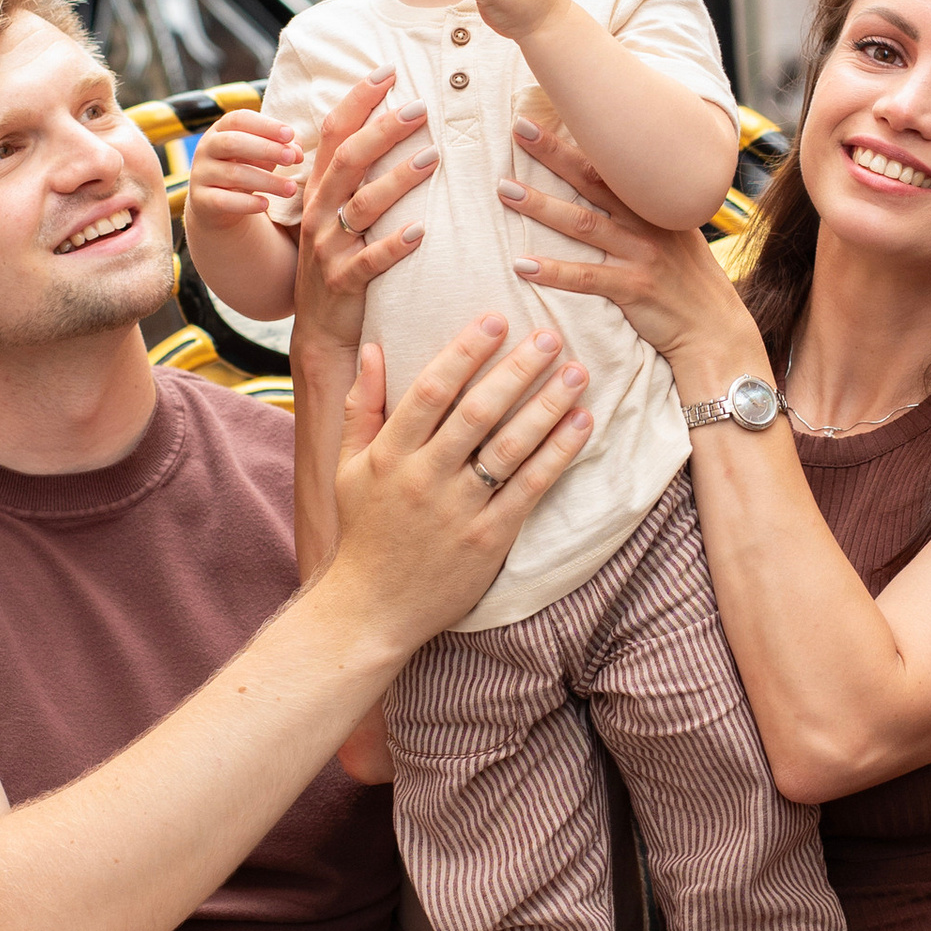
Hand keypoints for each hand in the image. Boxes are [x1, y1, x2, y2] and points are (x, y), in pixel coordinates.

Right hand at [187, 106, 301, 230]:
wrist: (217, 204)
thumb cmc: (245, 168)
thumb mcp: (263, 155)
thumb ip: (282, 149)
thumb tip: (297, 152)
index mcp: (221, 129)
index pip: (239, 119)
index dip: (265, 125)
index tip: (290, 135)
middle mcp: (206, 148)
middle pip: (232, 142)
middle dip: (265, 149)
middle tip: (291, 159)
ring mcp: (201, 174)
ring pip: (233, 174)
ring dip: (266, 181)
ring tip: (291, 189)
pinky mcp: (201, 200)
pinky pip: (223, 201)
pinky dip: (247, 203)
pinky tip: (266, 204)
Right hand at [296, 76, 436, 351]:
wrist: (320, 330)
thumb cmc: (338, 263)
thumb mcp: (336, 214)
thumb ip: (355, 177)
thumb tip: (389, 130)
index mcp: (319, 189)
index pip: (334, 133)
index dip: (358, 101)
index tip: (387, 71)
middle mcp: (319, 212)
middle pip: (349, 161)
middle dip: (383, 130)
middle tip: (420, 108)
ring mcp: (329, 248)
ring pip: (362, 206)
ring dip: (397, 181)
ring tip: (431, 157)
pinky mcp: (344, 281)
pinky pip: (370, 261)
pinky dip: (394, 245)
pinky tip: (421, 232)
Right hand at [328, 314, 593, 654]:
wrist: (369, 610)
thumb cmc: (362, 533)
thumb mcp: (348, 467)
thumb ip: (363, 406)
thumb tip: (373, 346)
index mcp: (389, 455)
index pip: (430, 390)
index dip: (465, 351)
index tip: (495, 319)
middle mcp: (423, 478)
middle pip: (477, 412)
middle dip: (516, 370)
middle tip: (549, 335)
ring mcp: (458, 510)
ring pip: (510, 447)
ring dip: (547, 406)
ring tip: (577, 371)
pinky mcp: (488, 539)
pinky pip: (530, 488)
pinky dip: (558, 454)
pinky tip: (582, 424)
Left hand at [499, 123, 753, 380]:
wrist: (717, 330)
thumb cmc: (690, 284)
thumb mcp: (676, 235)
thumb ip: (646, 211)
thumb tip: (610, 186)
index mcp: (655, 204)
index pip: (612, 162)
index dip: (580, 137)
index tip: (549, 114)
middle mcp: (648, 222)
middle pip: (593, 179)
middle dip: (554, 153)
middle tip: (519, 128)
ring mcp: (642, 254)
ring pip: (583, 223)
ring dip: (541, 205)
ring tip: (506, 189)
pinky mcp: (635, 288)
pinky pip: (586, 277)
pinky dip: (553, 270)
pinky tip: (521, 265)